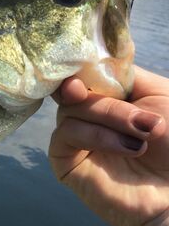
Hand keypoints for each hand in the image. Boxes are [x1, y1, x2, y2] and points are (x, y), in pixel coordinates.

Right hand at [49, 66, 168, 225]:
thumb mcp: (160, 96)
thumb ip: (124, 75)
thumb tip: (91, 63)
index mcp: (110, 95)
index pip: (85, 70)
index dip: (85, 66)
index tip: (95, 68)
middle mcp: (89, 113)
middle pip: (76, 87)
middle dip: (109, 100)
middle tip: (143, 121)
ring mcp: (76, 138)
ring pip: (71, 109)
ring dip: (110, 118)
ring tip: (142, 139)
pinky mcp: (66, 161)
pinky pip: (65, 134)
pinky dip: (97, 136)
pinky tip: (127, 150)